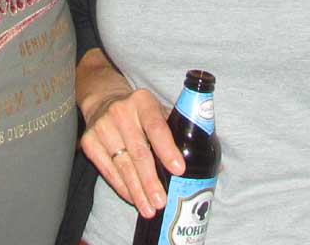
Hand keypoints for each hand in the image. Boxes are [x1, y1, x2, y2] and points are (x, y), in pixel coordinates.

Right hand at [79, 87, 183, 218]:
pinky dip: (122, 187)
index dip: (168, 149)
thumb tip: (220, 168)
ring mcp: (102, 126)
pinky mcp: (89, 141)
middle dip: (151, 180)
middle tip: (163, 200)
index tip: (179, 169)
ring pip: (123, 165)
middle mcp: (120, 112)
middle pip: (139, 152)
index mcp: (143, 101)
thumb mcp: (159, 110)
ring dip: (137, 190)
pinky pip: (107, 170)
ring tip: (150, 208)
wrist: (104, 100)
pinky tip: (133, 198)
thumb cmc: (140, 112)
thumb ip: (183, 133)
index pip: (157, 127)